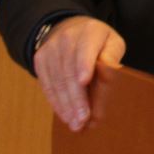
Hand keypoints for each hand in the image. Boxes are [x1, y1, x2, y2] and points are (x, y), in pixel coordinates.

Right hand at [34, 16, 125, 131]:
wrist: (71, 29)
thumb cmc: (99, 42)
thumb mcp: (112, 43)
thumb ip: (112, 59)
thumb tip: (110, 76)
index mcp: (90, 31)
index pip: (86, 50)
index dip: (84, 65)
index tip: (84, 82)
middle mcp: (67, 38)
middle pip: (70, 72)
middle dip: (77, 98)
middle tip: (83, 119)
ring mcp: (50, 49)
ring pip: (57, 81)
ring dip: (66, 106)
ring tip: (76, 124)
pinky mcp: (40, 60)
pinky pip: (47, 85)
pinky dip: (56, 102)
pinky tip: (65, 116)